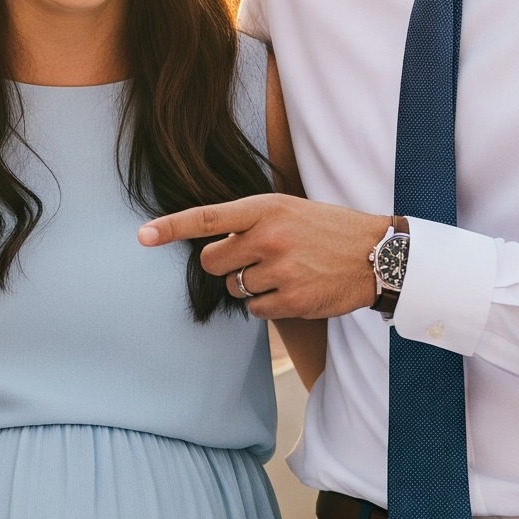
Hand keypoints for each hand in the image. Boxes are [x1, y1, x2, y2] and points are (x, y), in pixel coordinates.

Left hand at [138, 192, 389, 319]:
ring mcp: (279, 271)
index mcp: (265, 209)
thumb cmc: (328, 229)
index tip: (142, 235)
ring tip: (285, 272)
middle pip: (212, 262)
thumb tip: (213, 239)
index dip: (170, 227)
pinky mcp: (291, 300)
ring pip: (234, 288)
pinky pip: (255, 310)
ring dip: (251, 286)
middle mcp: (268, 238)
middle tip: (253, 260)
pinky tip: (293, 290)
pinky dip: (268, 305)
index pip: (207, 218)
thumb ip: (251, 220)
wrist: (376, 254)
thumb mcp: (289, 209)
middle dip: (225, 265)